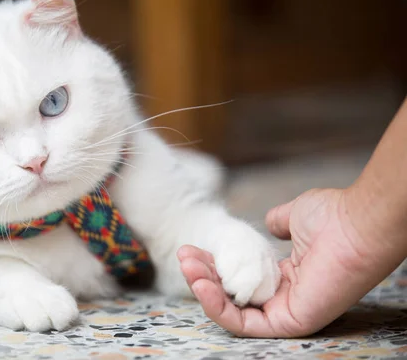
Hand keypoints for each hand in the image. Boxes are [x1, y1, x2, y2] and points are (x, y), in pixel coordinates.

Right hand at [178, 188, 388, 336]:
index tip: (194, 248)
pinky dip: (217, 307)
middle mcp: (284, 297)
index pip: (240, 280)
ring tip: (187, 268)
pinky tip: (201, 285)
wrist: (356, 224)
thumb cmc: (332, 217)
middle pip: (232, 296)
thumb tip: (268, 224)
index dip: (214, 266)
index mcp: (286, 276)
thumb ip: (278, 223)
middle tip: (185, 256)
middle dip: (203, 277)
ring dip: (204, 292)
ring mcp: (286, 311)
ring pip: (233, 313)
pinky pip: (244, 324)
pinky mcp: (288, 322)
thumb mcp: (294, 216)